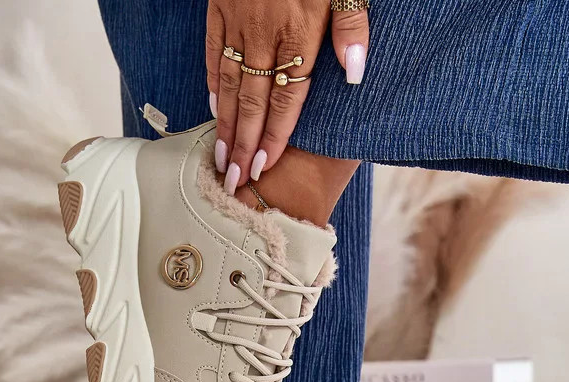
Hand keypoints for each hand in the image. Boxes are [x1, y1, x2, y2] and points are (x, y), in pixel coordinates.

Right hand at [206, 0, 369, 190]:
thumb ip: (350, 27)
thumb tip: (355, 74)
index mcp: (299, 33)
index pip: (286, 99)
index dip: (275, 136)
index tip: (263, 167)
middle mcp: (265, 34)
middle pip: (253, 102)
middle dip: (243, 145)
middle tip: (235, 178)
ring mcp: (239, 21)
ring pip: (230, 83)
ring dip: (226, 124)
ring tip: (222, 157)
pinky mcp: (220, 4)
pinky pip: (213, 51)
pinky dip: (214, 83)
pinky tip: (216, 109)